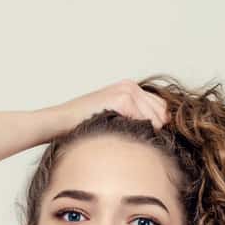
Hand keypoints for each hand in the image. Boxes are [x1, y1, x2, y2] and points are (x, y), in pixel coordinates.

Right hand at [47, 79, 170, 131]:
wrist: (63, 120)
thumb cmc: (85, 123)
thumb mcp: (114, 117)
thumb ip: (135, 118)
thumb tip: (160, 127)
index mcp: (130, 88)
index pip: (161, 106)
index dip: (158, 123)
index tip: (146, 135)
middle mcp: (130, 86)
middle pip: (161, 112)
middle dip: (154, 128)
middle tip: (136, 138)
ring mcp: (127, 90)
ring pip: (154, 118)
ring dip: (145, 131)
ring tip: (126, 136)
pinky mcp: (122, 98)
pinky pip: (144, 120)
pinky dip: (136, 130)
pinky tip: (120, 133)